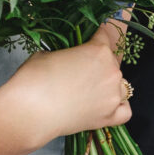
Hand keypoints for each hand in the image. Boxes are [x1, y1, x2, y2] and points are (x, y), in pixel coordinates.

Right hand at [2, 25, 132, 154]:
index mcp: (99, 50)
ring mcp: (113, 96)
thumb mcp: (47, 54)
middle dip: (99, 65)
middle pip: (113, 63)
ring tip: (89, 92)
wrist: (28, 111)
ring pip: (121, 86)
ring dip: (109, 86)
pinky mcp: (109, 117)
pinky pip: (125, 111)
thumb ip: (67, 54)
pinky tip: (105, 107)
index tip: (90, 41)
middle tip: (80, 73)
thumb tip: (67, 60)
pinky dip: (118, 108)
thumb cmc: (33, 79)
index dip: (96, 39)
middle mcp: (112, 72)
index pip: (106, 37)